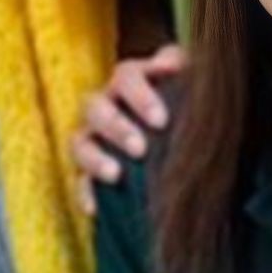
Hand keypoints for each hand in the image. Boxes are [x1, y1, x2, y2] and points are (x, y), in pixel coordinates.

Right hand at [71, 43, 184, 200]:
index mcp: (131, 81)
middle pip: (96, 107)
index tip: (161, 120)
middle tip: (140, 149)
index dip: (140, 96)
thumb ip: (184, 66)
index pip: (126, 76)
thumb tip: (172, 64)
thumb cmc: (188, 106)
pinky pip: (78, 180)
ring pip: (79, 141)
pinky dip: (84, 193)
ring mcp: (94, 138)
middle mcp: (106, 105)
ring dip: (94, 157)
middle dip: (116, 127)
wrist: (189, 145)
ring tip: (115, 175)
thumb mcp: (193, 82)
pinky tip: (95, 208)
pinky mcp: (89, 170)